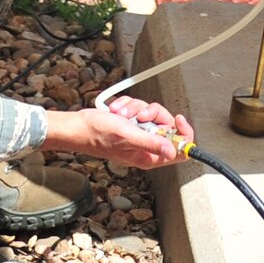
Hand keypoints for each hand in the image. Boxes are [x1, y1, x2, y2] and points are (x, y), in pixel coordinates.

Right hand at [41, 98, 193, 168]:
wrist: (80, 126)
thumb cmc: (98, 135)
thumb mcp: (127, 136)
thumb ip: (151, 143)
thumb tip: (173, 150)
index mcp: (149, 157)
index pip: (178, 150)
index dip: (183, 134)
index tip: (178, 119)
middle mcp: (146, 146)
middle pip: (165, 125)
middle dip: (152, 114)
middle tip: (140, 116)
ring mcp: (138, 134)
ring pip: (151, 114)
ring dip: (136, 108)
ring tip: (122, 115)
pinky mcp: (131, 123)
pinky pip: (139, 108)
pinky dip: (128, 106)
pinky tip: (117, 111)